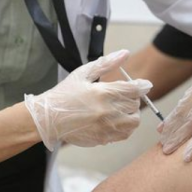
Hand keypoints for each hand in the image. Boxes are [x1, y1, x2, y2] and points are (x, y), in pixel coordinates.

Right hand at [24, 50, 151, 150]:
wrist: (47, 118)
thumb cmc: (64, 94)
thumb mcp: (83, 73)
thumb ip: (106, 63)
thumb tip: (125, 53)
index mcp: (102, 93)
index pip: (134, 89)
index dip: (142, 86)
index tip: (144, 85)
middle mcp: (107, 111)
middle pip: (135, 104)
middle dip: (133, 98)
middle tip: (124, 95)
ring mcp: (105, 127)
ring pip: (134, 121)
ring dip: (132, 113)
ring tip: (122, 108)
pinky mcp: (102, 139)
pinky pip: (124, 134)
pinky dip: (126, 127)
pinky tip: (117, 120)